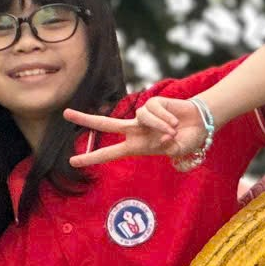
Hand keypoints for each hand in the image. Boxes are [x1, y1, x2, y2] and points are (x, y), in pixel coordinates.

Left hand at [67, 96, 206, 168]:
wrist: (199, 123)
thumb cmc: (187, 139)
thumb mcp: (178, 149)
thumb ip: (169, 145)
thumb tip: (163, 135)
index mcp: (137, 146)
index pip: (109, 153)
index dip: (92, 158)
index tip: (72, 162)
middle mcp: (135, 130)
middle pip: (105, 124)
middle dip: (85, 119)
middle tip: (65, 113)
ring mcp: (142, 116)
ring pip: (143, 117)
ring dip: (161, 125)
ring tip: (175, 131)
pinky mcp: (152, 103)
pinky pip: (154, 110)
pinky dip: (166, 117)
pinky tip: (175, 120)